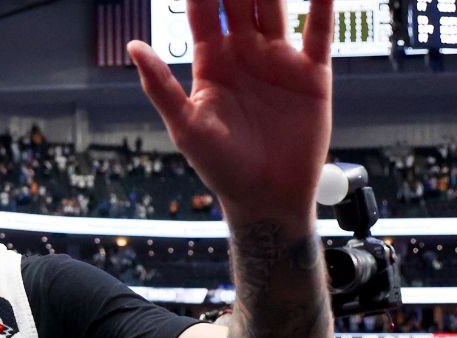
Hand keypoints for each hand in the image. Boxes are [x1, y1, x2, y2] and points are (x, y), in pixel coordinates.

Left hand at [128, 0, 333, 229]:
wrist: (266, 198)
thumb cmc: (221, 168)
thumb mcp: (185, 126)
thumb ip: (160, 85)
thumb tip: (133, 46)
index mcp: (212, 63)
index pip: (203, 10)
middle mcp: (245, 54)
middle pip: (241, 0)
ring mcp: (279, 61)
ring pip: (277, 7)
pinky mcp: (311, 74)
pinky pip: (320, 32)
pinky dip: (323, 4)